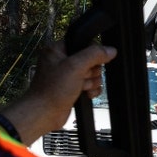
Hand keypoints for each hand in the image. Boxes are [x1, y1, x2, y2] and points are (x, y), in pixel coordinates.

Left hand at [0, 40, 116, 142]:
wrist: (45, 113)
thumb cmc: (53, 90)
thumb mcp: (75, 67)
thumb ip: (94, 55)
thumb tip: (111, 50)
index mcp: (58, 50)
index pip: (84, 43)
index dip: (91, 54)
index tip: (89, 64)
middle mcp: (62, 61)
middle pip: (91, 60)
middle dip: (91, 72)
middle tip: (81, 78)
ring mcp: (67, 75)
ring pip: (92, 74)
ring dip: (91, 82)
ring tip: (80, 88)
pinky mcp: (72, 87)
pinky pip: (90, 85)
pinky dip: (91, 90)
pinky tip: (86, 94)